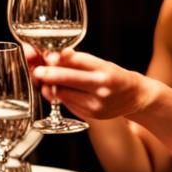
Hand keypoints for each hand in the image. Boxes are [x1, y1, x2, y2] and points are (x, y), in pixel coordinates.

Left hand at [32, 49, 154, 120]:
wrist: (135, 97)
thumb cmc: (114, 76)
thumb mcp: (101, 64)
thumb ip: (77, 61)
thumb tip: (51, 57)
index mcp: (105, 70)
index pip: (81, 62)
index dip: (62, 59)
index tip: (48, 57)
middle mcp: (102, 88)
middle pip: (69, 80)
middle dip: (50, 75)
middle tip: (37, 71)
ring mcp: (96, 104)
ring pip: (64, 93)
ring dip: (50, 85)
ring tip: (43, 78)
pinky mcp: (90, 115)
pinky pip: (67, 103)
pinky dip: (59, 95)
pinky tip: (57, 89)